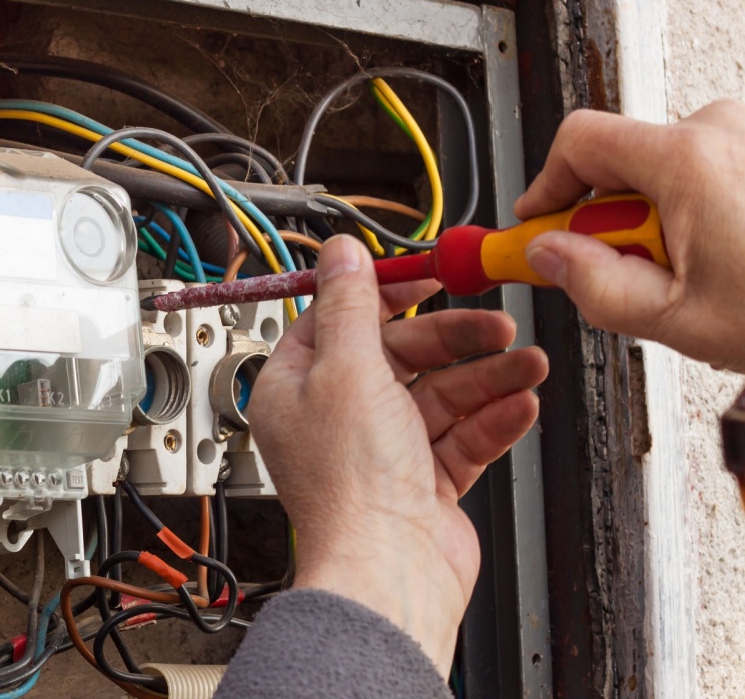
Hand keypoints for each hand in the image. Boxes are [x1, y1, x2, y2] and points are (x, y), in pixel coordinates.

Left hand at [248, 235, 547, 674]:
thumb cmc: (352, 485)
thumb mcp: (348, 369)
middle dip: (454, 339)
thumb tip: (339, 252)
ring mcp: (381, 452)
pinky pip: (461, 437)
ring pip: (439, 396)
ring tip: (529, 364)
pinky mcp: (422, 483)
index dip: (385, 295)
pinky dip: (492, 419)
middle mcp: (335, 418)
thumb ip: (350, 305)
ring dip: (487, 377)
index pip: (338, 322)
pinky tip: (521, 404)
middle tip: (498, 325)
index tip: (429, 277)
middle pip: (400, 355)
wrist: (390, 572)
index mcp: (296, 388)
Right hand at [519, 102, 744, 370]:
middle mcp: (723, 131)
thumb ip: (591, 284)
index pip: (580, 141)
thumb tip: (549, 256)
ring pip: (669, 169)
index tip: (536, 225)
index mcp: (688, 161)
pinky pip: (710, 169)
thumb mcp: (675, 318)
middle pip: (624, 161)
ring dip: (662, 217)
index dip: (545, 186)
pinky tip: (729, 256)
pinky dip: (702, 210)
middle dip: (612, 218)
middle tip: (630, 271)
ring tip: (699, 272)